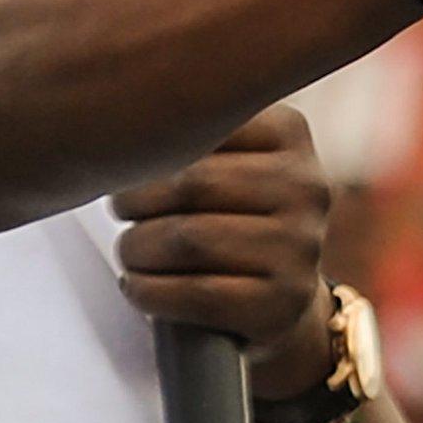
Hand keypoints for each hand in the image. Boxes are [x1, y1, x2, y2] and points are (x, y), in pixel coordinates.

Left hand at [112, 106, 337, 399]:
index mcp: (290, 132)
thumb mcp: (222, 158)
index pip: (204, 123)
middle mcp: (307, 186)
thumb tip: (116, 119)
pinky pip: (198, 293)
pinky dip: (150, 290)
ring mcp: (301, 247)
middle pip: (194, 183)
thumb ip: (185, 127)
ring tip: (128, 250)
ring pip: (191, 239)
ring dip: (138, 248)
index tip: (129, 162)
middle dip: (137, 199)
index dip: (149, 147)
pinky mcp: (284, 303)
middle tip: (120, 209)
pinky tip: (135, 285)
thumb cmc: (225, 214)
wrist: (272, 298)